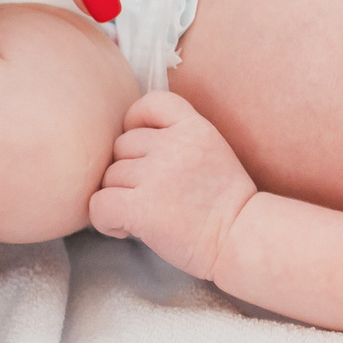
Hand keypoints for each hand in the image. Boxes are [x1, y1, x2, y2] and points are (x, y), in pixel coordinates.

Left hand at [89, 91, 258, 281]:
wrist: (243, 239)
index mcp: (196, 128)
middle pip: (122, 146)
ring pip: (109, 177)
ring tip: (143, 215)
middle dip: (128, 171)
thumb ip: (180, 142)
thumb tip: (132, 150)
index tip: (142, 148)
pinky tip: (125, 230)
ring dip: (119, 197)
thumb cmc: (228, 207)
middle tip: (148, 195)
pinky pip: (98, 204)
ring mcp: (156, 174)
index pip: (152, 103)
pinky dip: (105, 220)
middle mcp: (174, 145)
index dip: (136, 121)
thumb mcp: (214, 154)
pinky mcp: (140, 206)